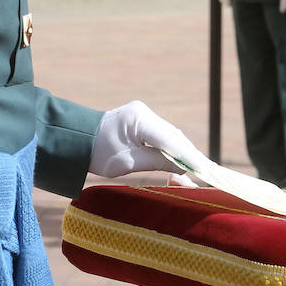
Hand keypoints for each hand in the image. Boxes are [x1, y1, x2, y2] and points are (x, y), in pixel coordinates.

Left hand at [90, 100, 210, 178]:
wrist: (78, 141)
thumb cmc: (98, 153)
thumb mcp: (127, 162)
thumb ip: (157, 162)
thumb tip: (184, 167)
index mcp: (139, 119)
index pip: (170, 139)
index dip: (188, 155)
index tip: (203, 168)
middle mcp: (145, 113)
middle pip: (174, 137)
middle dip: (190, 155)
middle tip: (207, 172)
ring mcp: (144, 116)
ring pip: (171, 137)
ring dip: (183, 154)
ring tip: (198, 171)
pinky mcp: (143, 122)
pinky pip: (163, 137)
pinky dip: (172, 151)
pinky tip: (181, 164)